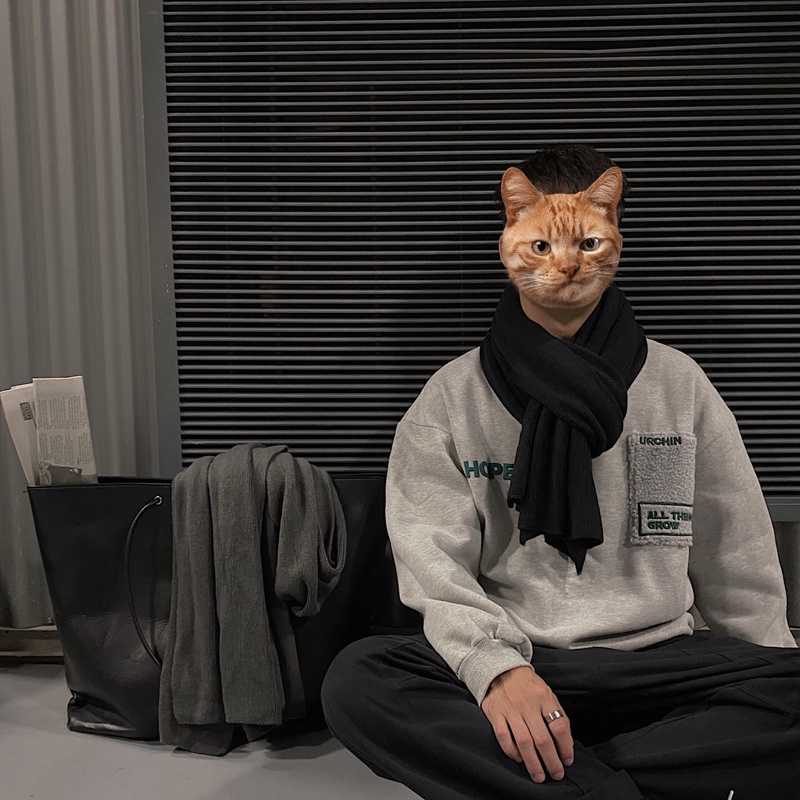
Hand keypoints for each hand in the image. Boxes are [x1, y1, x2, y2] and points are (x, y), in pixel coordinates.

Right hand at [481, 666, 573, 782]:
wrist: (502, 670)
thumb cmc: (529, 687)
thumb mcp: (548, 695)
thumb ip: (558, 716)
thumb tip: (566, 746)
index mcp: (544, 697)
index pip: (559, 726)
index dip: (565, 747)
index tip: (567, 761)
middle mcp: (527, 704)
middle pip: (542, 738)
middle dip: (551, 761)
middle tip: (556, 774)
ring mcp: (510, 709)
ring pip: (523, 741)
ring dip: (533, 762)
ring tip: (539, 776)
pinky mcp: (495, 713)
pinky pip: (503, 736)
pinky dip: (511, 751)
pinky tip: (518, 759)